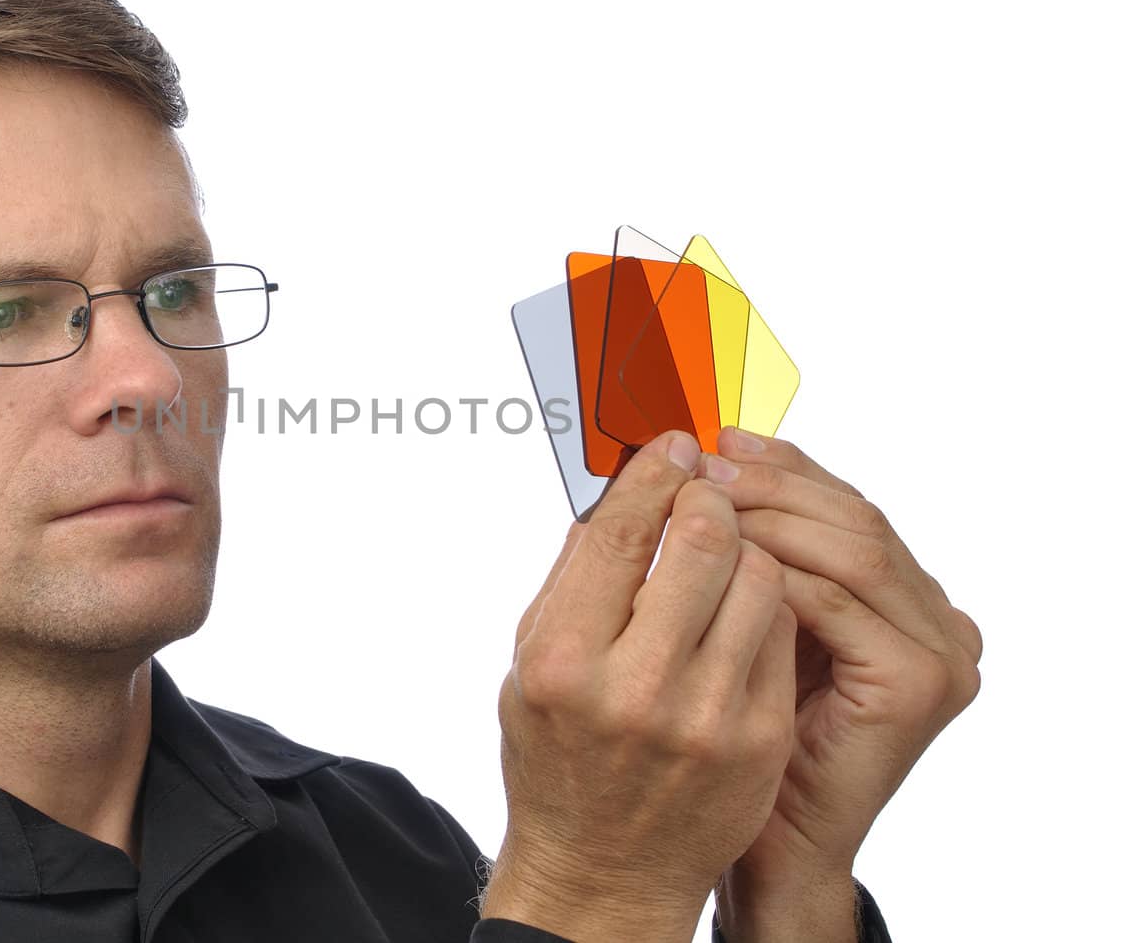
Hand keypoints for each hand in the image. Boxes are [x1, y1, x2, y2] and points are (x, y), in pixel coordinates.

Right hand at [481, 431, 798, 942]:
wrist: (605, 869)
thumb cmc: (558, 756)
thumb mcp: (531, 665)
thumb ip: (573, 580)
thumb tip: (620, 493)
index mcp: (564, 661)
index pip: (617, 534)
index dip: (653, 474)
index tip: (674, 444)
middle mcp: (636, 687)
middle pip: (701, 542)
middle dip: (708, 498)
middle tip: (705, 488)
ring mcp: (708, 716)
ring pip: (759, 577)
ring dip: (745, 546)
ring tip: (723, 551)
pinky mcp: (760, 737)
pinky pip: (782, 629)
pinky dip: (765, 601)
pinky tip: (742, 606)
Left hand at [700, 428, 982, 937]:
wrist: (763, 841)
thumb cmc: (741, 733)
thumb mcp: (745, 625)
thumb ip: (745, 555)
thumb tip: (687, 463)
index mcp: (902, 595)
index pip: (842, 502)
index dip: (779, 465)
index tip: (710, 440)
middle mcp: (935, 615)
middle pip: (853, 512)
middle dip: (771, 481)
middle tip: (701, 461)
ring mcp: (939, 649)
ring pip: (851, 544)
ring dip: (771, 513)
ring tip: (705, 497)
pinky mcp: (919, 682)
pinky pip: (837, 601)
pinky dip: (776, 571)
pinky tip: (722, 556)